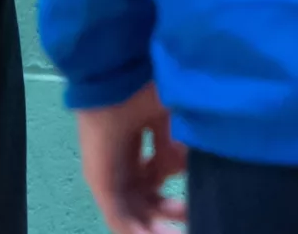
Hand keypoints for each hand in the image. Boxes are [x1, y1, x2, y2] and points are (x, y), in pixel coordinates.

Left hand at [78, 82, 187, 233]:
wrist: (117, 79)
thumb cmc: (143, 90)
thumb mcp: (167, 117)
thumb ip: (172, 145)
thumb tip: (182, 163)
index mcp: (133, 145)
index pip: (154, 174)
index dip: (175, 181)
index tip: (197, 187)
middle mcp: (120, 163)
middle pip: (145, 197)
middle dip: (169, 210)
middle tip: (190, 214)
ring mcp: (109, 176)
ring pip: (134, 213)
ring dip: (155, 227)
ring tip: (176, 233)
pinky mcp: (101, 185)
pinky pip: (119, 219)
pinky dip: (136, 232)